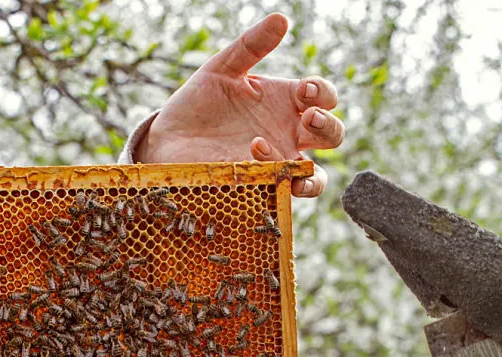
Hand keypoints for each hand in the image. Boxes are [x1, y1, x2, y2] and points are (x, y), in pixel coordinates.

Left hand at [137, 13, 343, 197]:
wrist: (170, 139)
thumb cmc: (198, 102)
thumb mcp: (222, 68)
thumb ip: (250, 46)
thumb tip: (281, 19)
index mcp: (285, 102)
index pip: (323, 97)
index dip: (323, 93)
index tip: (306, 89)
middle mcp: (287, 134)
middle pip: (331, 135)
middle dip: (328, 127)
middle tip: (308, 119)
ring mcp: (275, 164)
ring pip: (316, 176)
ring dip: (311, 168)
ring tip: (268, 146)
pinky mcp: (258, 186)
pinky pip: (284, 192)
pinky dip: (283, 184)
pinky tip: (259, 164)